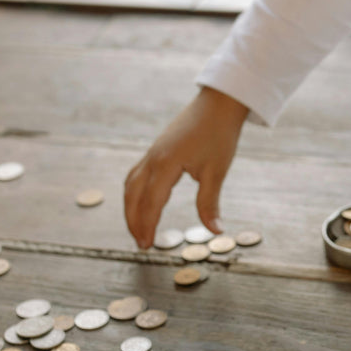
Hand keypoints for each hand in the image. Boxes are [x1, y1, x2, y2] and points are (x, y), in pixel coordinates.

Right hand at [124, 87, 248, 247]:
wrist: (218, 104)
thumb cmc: (219, 135)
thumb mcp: (216, 171)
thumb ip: (209, 203)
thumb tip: (215, 230)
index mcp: (166, 164)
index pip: (151, 203)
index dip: (148, 226)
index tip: (148, 246)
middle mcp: (153, 158)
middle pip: (133, 196)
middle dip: (134, 221)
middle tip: (141, 244)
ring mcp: (152, 152)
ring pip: (131, 185)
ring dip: (131, 208)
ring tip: (138, 229)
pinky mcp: (156, 149)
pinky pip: (136, 174)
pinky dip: (134, 193)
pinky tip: (140, 202)